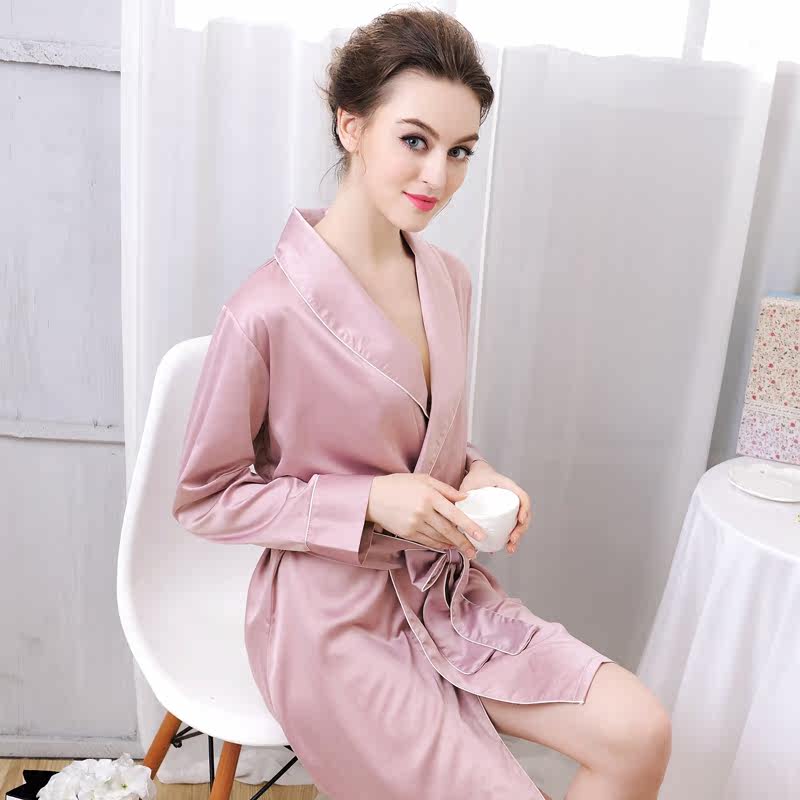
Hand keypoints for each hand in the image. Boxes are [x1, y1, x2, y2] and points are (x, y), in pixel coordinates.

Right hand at [366, 473, 487, 558]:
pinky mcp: (408, 533)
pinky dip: (439, 545)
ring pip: (439, 538)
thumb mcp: (423, 479)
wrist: (373, 497)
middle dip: (464, 542)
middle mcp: (424, 512)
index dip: (469, 526)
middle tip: (475, 551)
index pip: (455, 514)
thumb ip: (446, 489)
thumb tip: (465, 497)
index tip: (481, 535)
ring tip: (464, 549)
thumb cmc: (399, 484)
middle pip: (449, 530)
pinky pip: (428, 542)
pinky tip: (447, 546)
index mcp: (430, 496)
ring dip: (453, 544)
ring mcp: (415, 524)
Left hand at [458, 461, 531, 553]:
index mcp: (508, 486)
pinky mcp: (506, 513)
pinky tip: (504, 547)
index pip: (522, 497)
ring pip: (520, 522)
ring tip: (510, 548)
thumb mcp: (469, 483)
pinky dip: (510, 536)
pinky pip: (512, 525)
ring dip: (517, 536)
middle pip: (524, 514)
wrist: (477, 474)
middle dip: (521, 529)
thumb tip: (455, 516)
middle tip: (512, 540)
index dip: (524, 509)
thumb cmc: (475, 477)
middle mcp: (513, 496)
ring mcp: (511, 506)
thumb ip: (462, 495)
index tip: (519, 520)